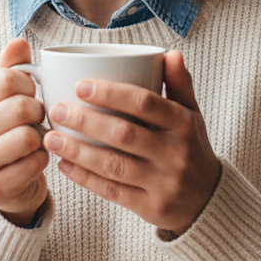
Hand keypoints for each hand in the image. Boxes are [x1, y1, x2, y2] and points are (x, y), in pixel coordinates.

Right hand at [0, 38, 49, 226]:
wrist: (9, 180)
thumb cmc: (10, 129)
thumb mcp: (9, 96)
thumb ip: (13, 68)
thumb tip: (18, 41)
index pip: (8, 79)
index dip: (30, 85)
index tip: (30, 95)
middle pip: (22, 107)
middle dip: (39, 112)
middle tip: (35, 121)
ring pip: (28, 137)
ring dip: (41, 138)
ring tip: (33, 139)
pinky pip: (34, 164)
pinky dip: (42, 160)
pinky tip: (32, 160)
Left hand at [42, 50, 220, 234]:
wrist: (209, 200)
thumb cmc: (191, 147)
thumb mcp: (192, 114)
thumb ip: (179, 83)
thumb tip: (169, 53)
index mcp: (183, 123)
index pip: (144, 103)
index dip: (111, 93)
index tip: (80, 85)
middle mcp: (174, 153)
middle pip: (124, 134)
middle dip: (86, 121)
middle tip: (57, 110)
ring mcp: (163, 182)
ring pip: (114, 165)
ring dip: (78, 151)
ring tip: (51, 138)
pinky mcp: (150, 207)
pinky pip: (112, 192)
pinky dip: (85, 178)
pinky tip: (64, 165)